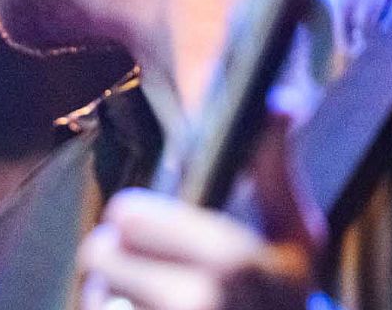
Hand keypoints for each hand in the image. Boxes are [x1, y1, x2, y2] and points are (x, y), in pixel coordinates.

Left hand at [80, 118, 318, 309]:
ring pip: (95, 296)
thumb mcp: (295, 238)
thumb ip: (274, 171)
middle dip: (117, 257)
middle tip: (147, 267)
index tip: (152, 229)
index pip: (127, 217)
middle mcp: (199, 303)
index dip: (134, 219)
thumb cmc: (281, 296)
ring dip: (112, 296)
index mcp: (233, 260)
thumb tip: (277, 101)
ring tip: (151, 303)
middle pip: (99, 254)